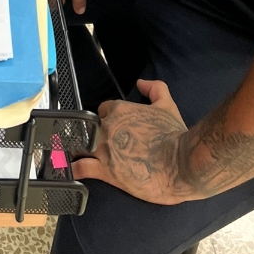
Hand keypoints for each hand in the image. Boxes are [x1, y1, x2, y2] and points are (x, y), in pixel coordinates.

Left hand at [72, 79, 189, 203]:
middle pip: (91, 128)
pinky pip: (81, 167)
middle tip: (103, 144)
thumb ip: (155, 88)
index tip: (115, 126)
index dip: (108, 118)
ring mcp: (104, 149)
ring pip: (82, 146)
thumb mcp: (167, 106)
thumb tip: (142, 83)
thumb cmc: (173, 135)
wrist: (179, 164)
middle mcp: (107, 128)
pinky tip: (74, 170)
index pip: (104, 110)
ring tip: (82, 157)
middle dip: (95, 134)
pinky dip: (75, 168)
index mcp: (119, 111)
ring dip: (80, 150)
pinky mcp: (105, 171)